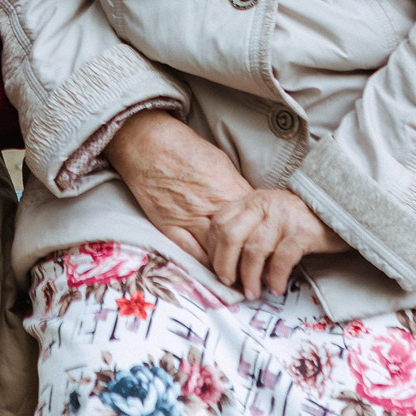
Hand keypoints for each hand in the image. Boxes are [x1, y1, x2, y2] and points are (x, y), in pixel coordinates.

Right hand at [105, 111, 252, 265]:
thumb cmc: (185, 147)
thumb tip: (249, 206)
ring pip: (216, 252)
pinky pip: (191, 253)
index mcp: (228, 189)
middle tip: (258, 267)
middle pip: (239, 241)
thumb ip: (235, 187)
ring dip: (229, 264)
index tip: (268, 245)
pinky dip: (204, 262)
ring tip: (239, 273)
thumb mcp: (221, 162)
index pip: (256, 222)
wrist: (148, 142)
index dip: (263, 236)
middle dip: (250, 256)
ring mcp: (188, 218)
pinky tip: (213, 267)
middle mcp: (211, 207)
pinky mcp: (169, 225)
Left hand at [203, 189, 347, 300]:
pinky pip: (281, 259)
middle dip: (225, 265)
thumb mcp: (269, 216)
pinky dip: (275, 278)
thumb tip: (226, 264)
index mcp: (251, 201)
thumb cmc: (302, 220)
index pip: (219, 223)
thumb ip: (248, 229)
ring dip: (249, 277)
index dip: (214, 250)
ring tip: (253, 293)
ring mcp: (283, 216)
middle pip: (230, 236)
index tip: (219, 271)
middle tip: (230, 285)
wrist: (343, 212)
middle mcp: (264, 204)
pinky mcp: (303, 231)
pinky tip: (276, 288)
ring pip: (254, 250)